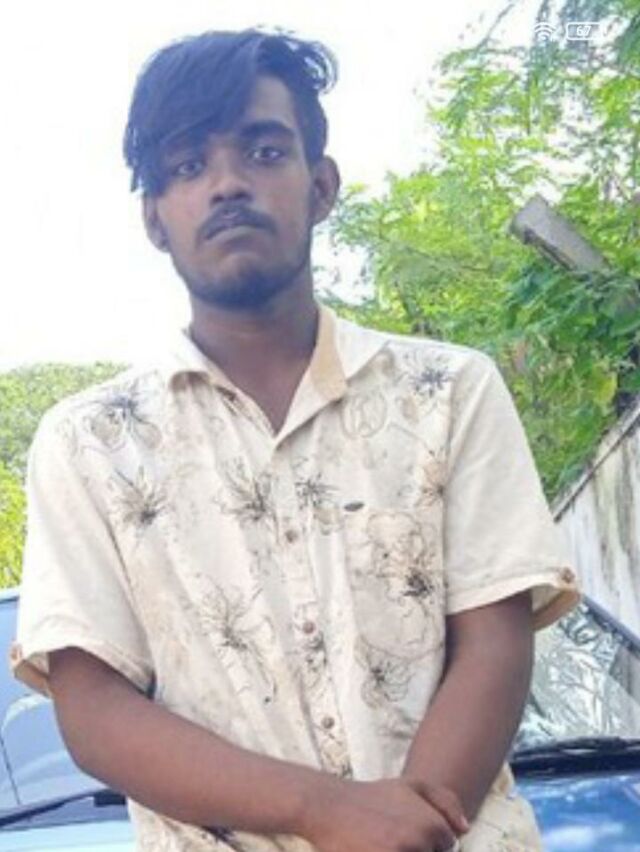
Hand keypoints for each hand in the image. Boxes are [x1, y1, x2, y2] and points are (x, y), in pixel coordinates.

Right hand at [298, 776, 468, 851]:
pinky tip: (373, 847)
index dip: (429, 842)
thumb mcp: (411, 786)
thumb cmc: (371, 797)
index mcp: (431, 824)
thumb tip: (465, 829)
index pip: (447, 848)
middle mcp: (420, 840)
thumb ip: (445, 801)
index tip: (405, 832)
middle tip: (390, 837)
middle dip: (415, 850)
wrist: (330, 806)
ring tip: (380, 842)